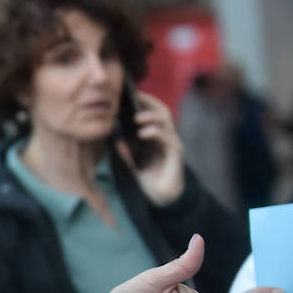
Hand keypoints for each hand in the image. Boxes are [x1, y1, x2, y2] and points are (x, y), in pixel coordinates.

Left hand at [117, 90, 185, 206]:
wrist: (161, 199)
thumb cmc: (147, 181)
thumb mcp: (131, 166)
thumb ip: (125, 154)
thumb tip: (116, 141)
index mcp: (155, 137)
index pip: (151, 113)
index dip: (143, 102)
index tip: (128, 94)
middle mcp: (165, 137)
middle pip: (161, 112)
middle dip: (149, 102)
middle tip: (134, 97)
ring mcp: (172, 144)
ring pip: (166, 121)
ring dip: (151, 117)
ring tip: (136, 118)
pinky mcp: (176, 154)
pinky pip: (168, 138)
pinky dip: (156, 133)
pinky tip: (143, 133)